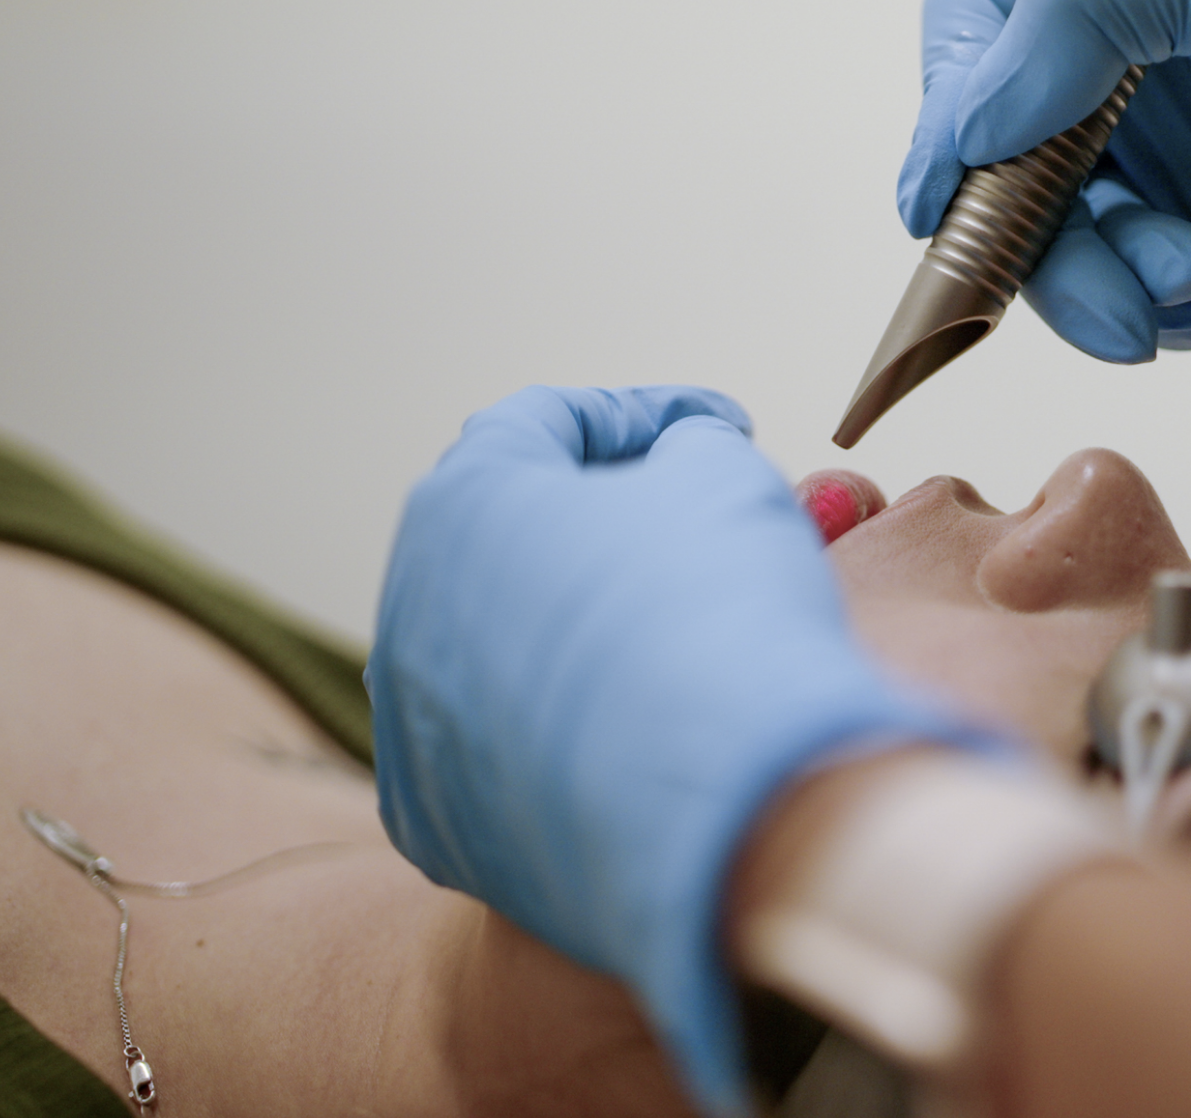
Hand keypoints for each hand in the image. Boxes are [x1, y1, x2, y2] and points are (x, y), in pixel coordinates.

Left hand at [366, 386, 987, 1112]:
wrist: (729, 813)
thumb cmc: (721, 617)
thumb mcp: (725, 476)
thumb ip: (688, 446)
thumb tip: (675, 464)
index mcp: (460, 504)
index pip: (546, 422)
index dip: (648, 415)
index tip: (723, 430)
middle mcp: (407, 613)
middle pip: (510, 540)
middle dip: (604, 521)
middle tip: (696, 524)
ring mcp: (412, 732)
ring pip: (502, 650)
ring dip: (582, 628)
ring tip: (679, 631)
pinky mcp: (443, 829)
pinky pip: (507, 753)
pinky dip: (570, 730)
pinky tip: (647, 730)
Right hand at [897, 0, 1190, 375]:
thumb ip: (1100, 13)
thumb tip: (970, 113)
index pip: (980, 23)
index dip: (950, 107)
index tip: (950, 197)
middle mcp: (1135, 59)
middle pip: (1001, 158)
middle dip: (1040, 237)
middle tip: (1120, 283)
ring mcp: (1166, 150)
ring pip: (1055, 242)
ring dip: (1101, 287)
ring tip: (1190, 289)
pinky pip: (1120, 290)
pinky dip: (1150, 315)